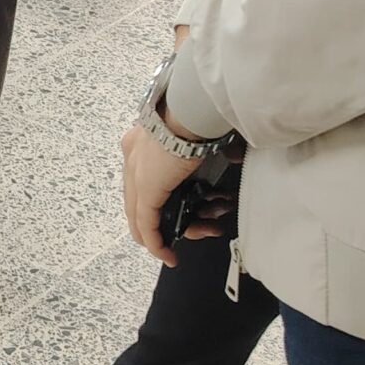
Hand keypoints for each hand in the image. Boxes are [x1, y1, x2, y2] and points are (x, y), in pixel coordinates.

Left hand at [120, 117, 202, 268]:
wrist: (191, 109)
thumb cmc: (200, 114)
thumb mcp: (195, 134)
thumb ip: (200, 149)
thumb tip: (232, 154)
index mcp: (141, 140)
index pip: (141, 181)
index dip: (155, 201)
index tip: (174, 213)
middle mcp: (132, 156)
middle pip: (138, 202)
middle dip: (160, 224)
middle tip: (184, 233)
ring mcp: (136, 174)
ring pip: (141, 217)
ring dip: (163, 236)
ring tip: (184, 242)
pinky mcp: (146, 190)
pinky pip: (146, 225)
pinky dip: (156, 243)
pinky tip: (167, 255)